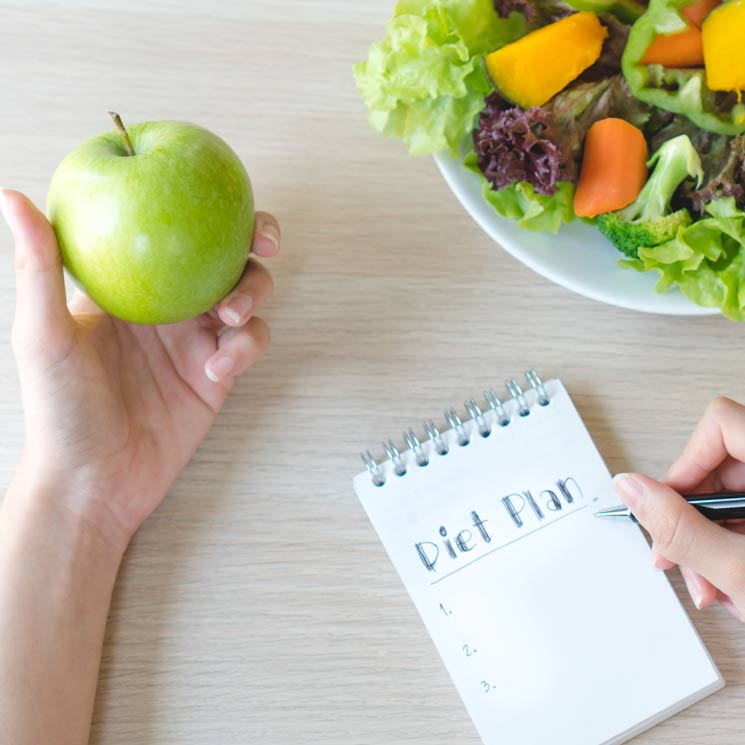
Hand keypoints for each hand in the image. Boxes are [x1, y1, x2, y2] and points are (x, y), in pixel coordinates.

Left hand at [0, 189, 276, 551]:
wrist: (94, 482)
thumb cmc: (59, 410)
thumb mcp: (43, 335)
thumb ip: (38, 267)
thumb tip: (12, 195)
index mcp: (131, 287)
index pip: (172, 234)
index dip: (206, 210)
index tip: (225, 200)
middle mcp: (168, 307)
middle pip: (224, 258)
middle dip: (252, 247)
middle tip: (261, 247)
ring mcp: (196, 340)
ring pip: (248, 297)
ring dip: (253, 295)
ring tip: (231, 317)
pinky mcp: (219, 374)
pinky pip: (250, 345)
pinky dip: (246, 349)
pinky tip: (217, 369)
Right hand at [613, 397, 744, 620]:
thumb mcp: (744, 572)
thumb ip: (683, 528)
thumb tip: (632, 489)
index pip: (721, 424)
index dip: (687, 462)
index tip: (669, 503)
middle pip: (720, 465)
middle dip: (691, 517)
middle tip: (677, 558)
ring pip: (733, 498)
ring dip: (708, 542)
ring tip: (714, 588)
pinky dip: (732, 550)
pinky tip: (734, 585)